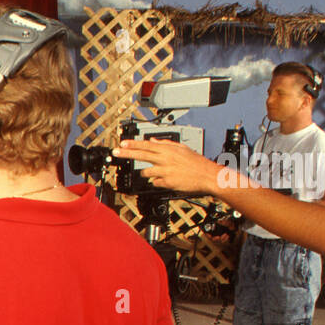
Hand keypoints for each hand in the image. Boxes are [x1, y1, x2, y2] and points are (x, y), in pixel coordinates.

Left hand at [113, 140, 227, 196]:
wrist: (208, 176)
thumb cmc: (197, 163)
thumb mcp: (182, 149)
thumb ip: (166, 144)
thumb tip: (153, 142)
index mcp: (168, 150)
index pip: (146, 145)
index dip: (133, 144)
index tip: (122, 143)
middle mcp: (165, 159)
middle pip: (141, 155)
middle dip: (126, 153)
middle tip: (116, 152)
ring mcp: (165, 171)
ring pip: (146, 172)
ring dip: (149, 173)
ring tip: (161, 172)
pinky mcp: (166, 182)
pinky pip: (155, 182)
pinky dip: (159, 181)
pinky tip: (169, 179)